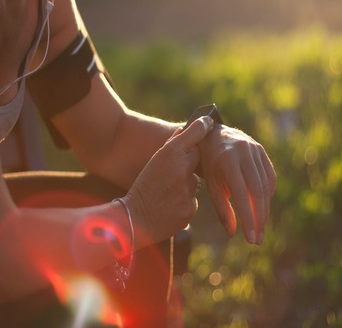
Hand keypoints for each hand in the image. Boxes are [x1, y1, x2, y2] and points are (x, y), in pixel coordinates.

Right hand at [125, 116, 213, 244]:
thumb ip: (170, 147)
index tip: (209, 121)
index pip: (195, 134)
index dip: (202, 127)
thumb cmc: (141, 188)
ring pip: (195, 182)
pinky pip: (193, 200)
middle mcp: (181, 169)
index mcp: (169, 154)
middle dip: (189, 162)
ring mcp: (187, 190)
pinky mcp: (190, 208)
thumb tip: (183, 131)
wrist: (132, 220)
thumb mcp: (152, 162)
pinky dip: (184, 202)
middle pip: (198, 158)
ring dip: (185, 185)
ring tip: (166, 193)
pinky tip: (169, 206)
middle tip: (173, 171)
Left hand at [199, 124, 275, 244]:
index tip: (251, 238)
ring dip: (265, 209)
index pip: (241, 194)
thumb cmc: (208, 164)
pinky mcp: (261, 150)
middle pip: (257, 191)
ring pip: (265, 185)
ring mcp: (254, 149)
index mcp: (227, 160)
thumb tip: (233, 233)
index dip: (247, 217)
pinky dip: (268, 193)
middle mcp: (243, 152)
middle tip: (258, 238)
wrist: (212, 135)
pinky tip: (263, 207)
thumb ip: (222, 208)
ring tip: (260, 228)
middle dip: (259, 218)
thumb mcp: (211, 184)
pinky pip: (269, 176)